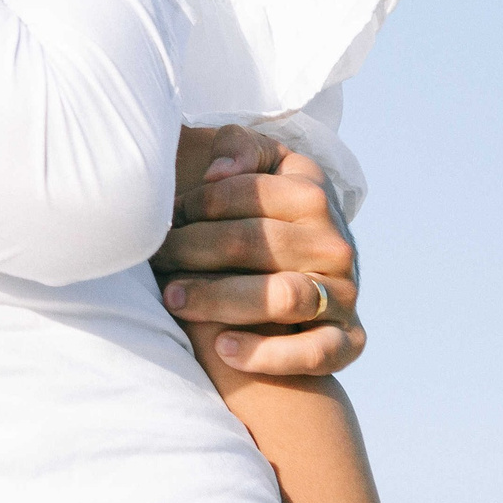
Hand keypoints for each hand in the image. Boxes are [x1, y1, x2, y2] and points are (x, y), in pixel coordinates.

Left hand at [153, 125, 364, 377]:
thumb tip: (218, 172)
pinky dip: (268, 354)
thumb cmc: (267, 220)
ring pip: (282, 296)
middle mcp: (335, 241)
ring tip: (173, 300)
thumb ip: (240, 148)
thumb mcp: (261, 170)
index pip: (246, 192)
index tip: (165, 218)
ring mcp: (345, 292)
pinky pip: (315, 352)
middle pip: (254, 243)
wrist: (314, 279)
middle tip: (154, 261)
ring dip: (220, 299)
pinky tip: (223, 348)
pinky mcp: (349, 341)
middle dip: (192, 250)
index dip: (197, 204)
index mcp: (313, 191)